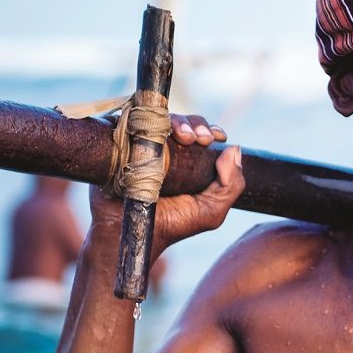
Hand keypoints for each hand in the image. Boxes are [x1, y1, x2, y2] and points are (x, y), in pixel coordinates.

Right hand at [87, 114, 243, 258]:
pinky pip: (129, 119)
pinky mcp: (118, 142)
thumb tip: (234, 149)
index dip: (208, 129)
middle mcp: (164, 147)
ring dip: (174, 120)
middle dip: (194, 123)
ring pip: (157, 116)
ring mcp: (140, 143)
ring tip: (183, 137)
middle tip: (200, 139)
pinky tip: (154, 130)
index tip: (216, 137)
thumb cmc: (171, 225)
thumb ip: (231, 186)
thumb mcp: (210, 211)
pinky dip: (143, 117)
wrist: (130, 235)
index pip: (199, 132)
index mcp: (187, 158)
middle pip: (180, 120)